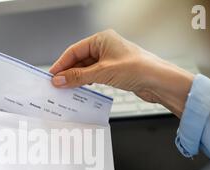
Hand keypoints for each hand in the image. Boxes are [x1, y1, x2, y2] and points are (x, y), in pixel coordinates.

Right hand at [49, 29, 193, 116]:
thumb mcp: (102, 73)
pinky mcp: (114, 71)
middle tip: (56, 85)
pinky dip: (86, 82)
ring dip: (76, 79)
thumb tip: (59, 79)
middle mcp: (105, 47)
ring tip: (66, 90)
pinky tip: (80, 90)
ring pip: (86, 69)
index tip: (51, 75)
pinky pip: (94, 76)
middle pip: (79, 60)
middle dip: (68, 73)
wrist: (159, 81)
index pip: (74, 51)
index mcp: (102, 39)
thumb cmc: (137, 69)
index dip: (61, 64)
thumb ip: (78, 77)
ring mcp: (110, 60)